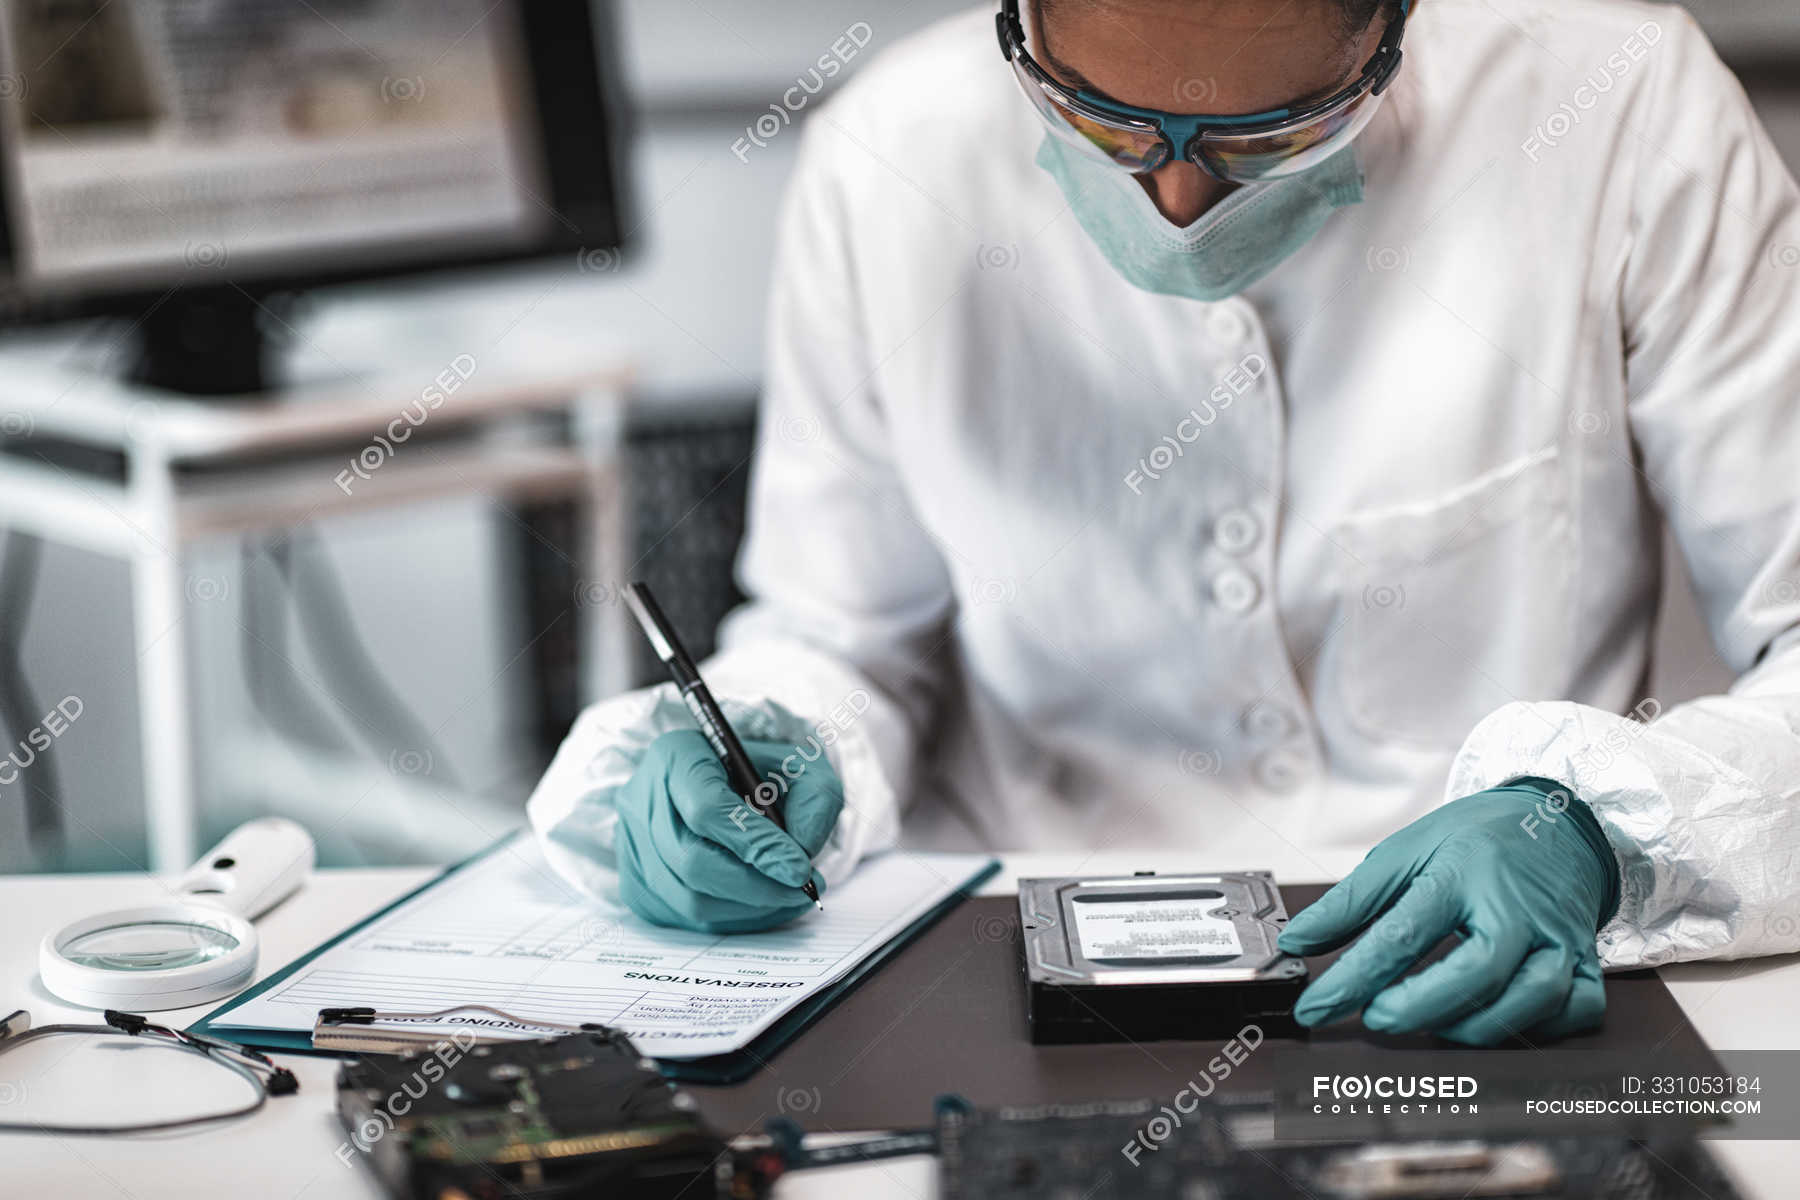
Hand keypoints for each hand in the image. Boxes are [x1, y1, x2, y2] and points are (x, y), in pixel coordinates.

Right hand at [613, 730, 842, 932]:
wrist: (724, 782)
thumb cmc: (759, 771)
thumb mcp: (800, 764)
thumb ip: (814, 798)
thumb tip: (803, 850)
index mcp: (677, 756)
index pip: (707, 810)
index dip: (756, 845)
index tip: (800, 869)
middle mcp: (642, 800)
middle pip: (692, 862)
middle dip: (756, 886)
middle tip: (802, 890)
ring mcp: (632, 844)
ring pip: (687, 898)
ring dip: (748, 908)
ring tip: (788, 896)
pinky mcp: (636, 881)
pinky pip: (683, 917)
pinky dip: (732, 919)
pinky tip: (761, 903)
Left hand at [1276, 779, 1620, 1045]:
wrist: (1554, 821)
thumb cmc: (1475, 840)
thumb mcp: (1404, 852)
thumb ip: (1349, 902)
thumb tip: (1296, 941)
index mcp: (1461, 872)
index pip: (1402, 932)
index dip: (1353, 978)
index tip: (1315, 1006)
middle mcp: (1517, 907)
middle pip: (1478, 972)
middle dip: (1421, 1006)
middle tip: (1376, 1017)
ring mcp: (1559, 936)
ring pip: (1531, 999)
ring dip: (1473, 1024)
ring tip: (1426, 1022)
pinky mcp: (1586, 960)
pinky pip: (1574, 1009)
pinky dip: (1537, 1027)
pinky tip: (1495, 1021)